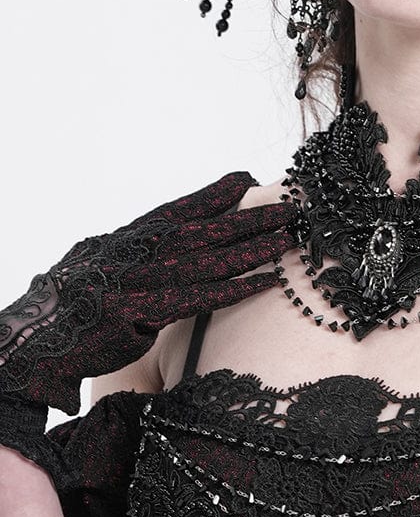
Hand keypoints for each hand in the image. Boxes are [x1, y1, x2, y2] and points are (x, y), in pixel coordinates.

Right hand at [0, 172, 297, 414]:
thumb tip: (161, 238)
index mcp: (129, 237)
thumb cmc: (68, 303)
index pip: (179, 209)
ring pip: (210, 259)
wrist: (33, 338)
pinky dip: (235, 289)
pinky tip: (265, 282)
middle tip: (289, 208)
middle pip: (205, 229)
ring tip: (288, 239)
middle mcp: (138, 251)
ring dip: (253, 249)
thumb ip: (133, 247)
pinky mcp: (142, 312)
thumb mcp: (98, 259)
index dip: (214, 193)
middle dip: (250, 217)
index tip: (247, 178)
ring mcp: (140, 279)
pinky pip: (199, 299)